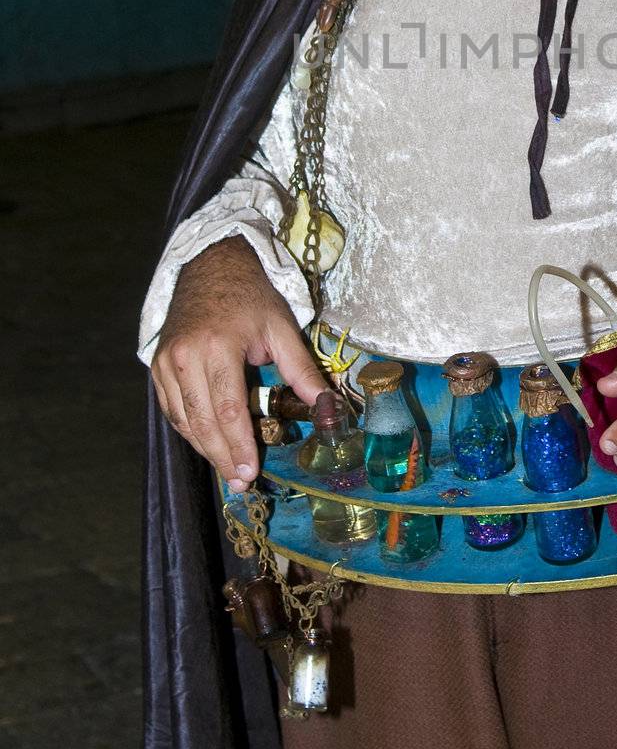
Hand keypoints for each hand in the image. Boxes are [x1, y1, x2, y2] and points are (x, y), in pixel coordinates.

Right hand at [151, 235, 324, 490]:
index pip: (228, 409)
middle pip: (202, 422)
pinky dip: (189, 430)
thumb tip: (327, 407)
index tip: (250, 473)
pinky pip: (171, 409)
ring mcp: (165, 362)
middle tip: (240, 484)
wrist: (211, 265)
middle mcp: (185, 357)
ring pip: (183, 420)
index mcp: (218, 347)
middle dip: (222, 456)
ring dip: (205, 449)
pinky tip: (208, 444)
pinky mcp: (157, 365)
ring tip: (228, 471)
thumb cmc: (251, 296)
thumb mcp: (281, 327)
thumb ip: (301, 369)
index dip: (239, 445)